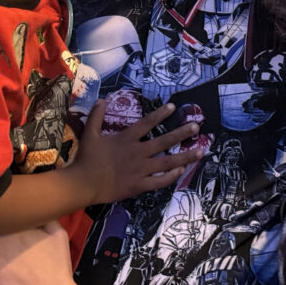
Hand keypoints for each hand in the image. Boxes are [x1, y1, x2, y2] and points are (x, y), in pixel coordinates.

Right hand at [73, 100, 203, 202]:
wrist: (84, 184)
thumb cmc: (87, 159)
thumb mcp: (90, 134)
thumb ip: (96, 116)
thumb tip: (102, 99)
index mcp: (127, 139)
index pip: (147, 123)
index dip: (161, 114)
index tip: (173, 107)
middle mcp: (138, 152)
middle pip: (164, 141)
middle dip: (182, 133)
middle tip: (196, 127)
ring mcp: (141, 170)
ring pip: (168, 162)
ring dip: (185, 156)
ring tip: (201, 151)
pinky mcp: (140, 185)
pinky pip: (160, 181)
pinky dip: (171, 176)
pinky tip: (182, 171)